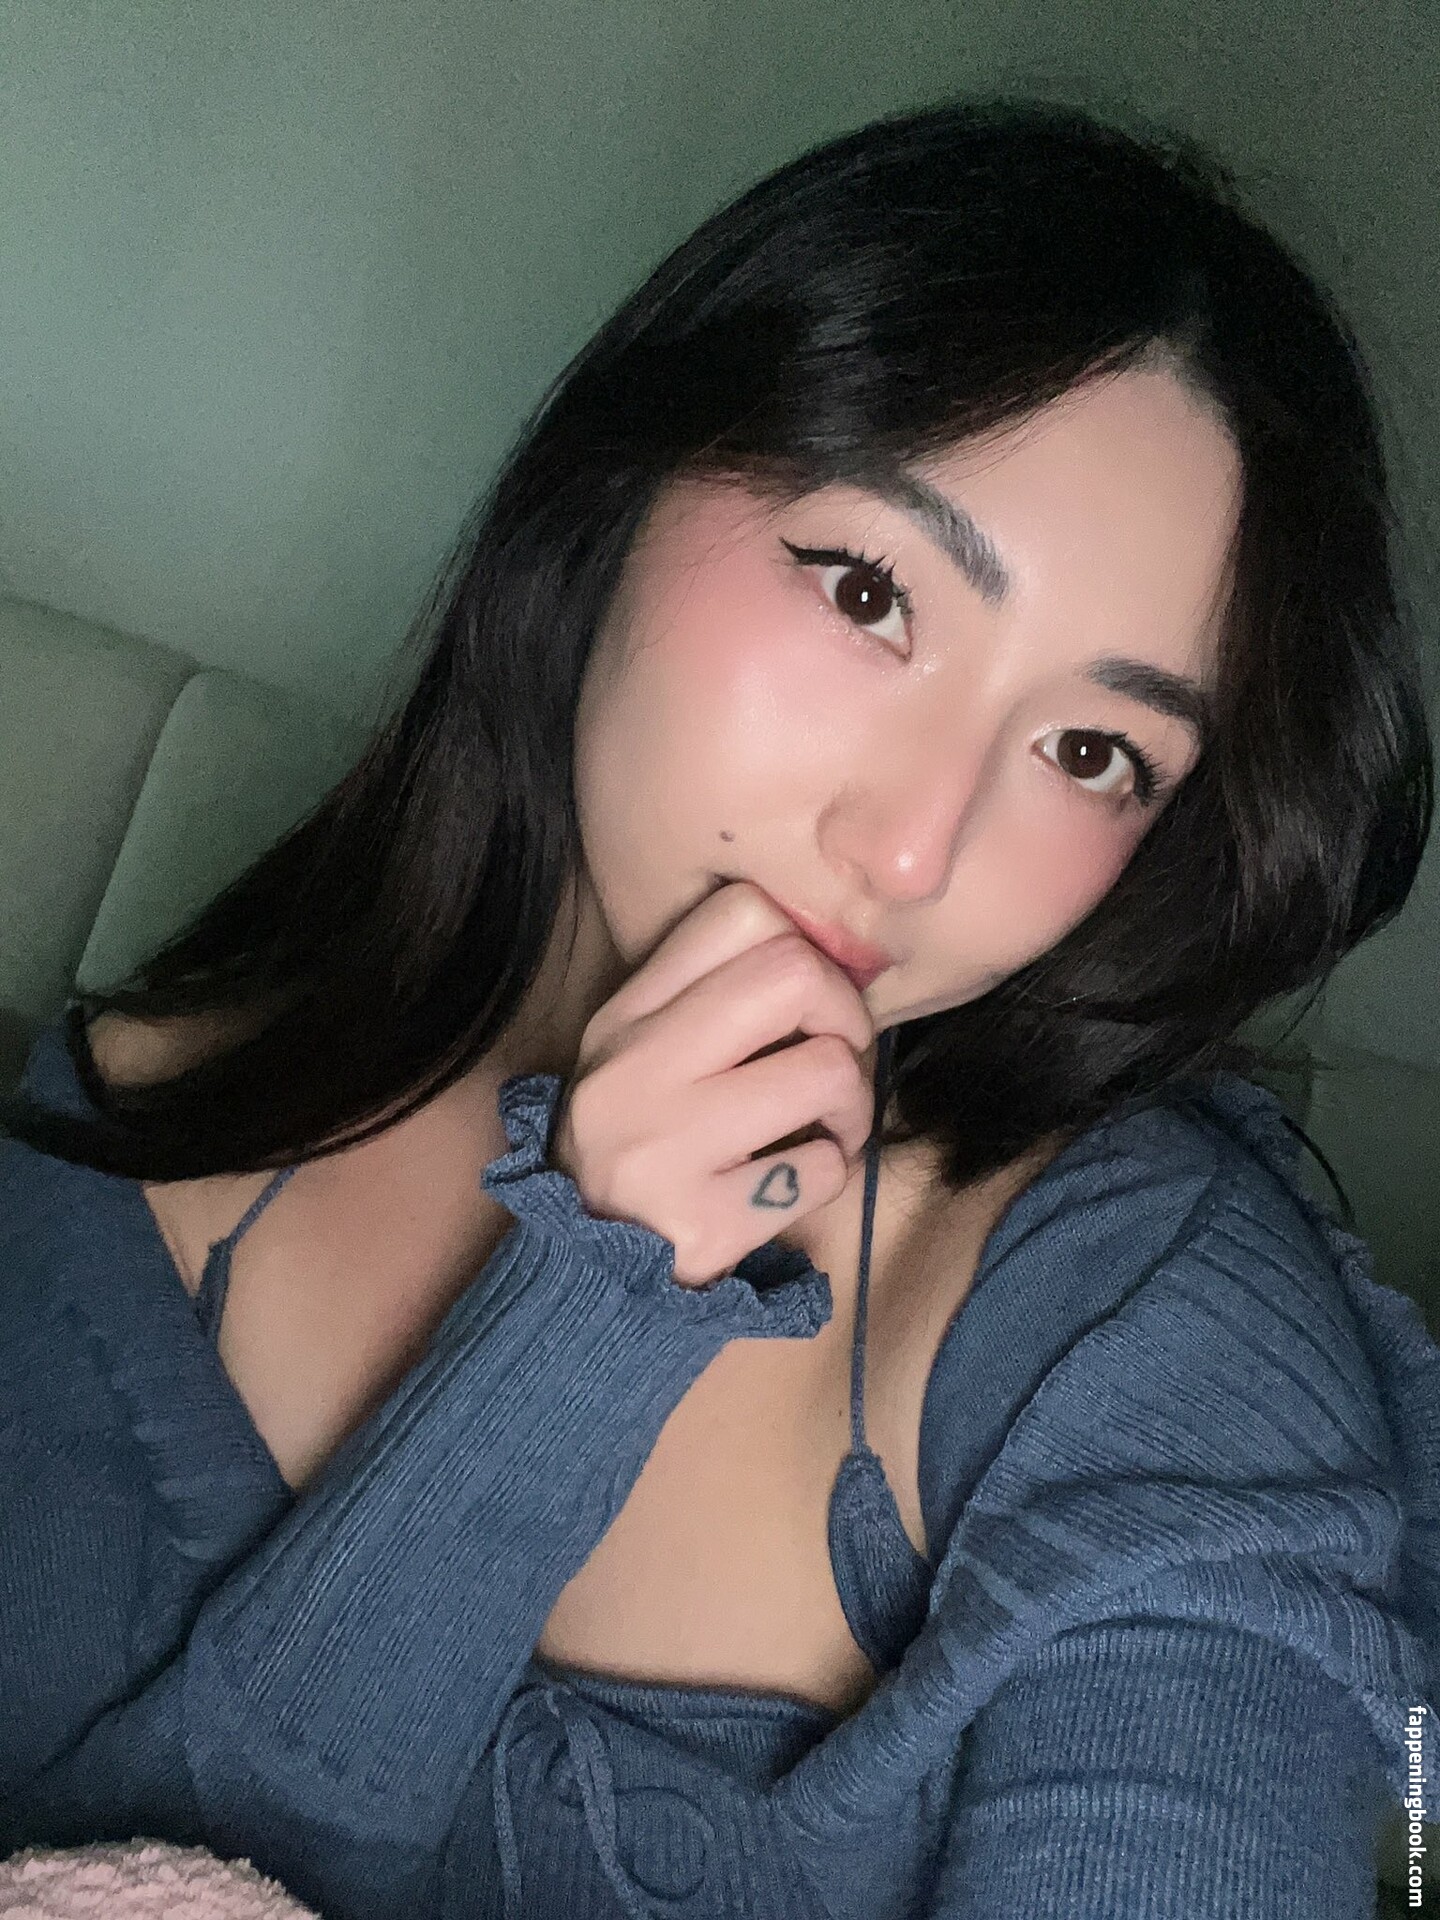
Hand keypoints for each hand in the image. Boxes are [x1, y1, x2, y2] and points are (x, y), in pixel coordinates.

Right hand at [550, 880, 876, 1287]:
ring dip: (852, 1108)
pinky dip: (829, 1175)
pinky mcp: (701, 1223)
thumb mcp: (646, 1056)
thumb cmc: (644, 1148)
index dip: (807, 950)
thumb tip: (832, 964)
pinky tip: (791, 1185)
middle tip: (835, 1065)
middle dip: (847, 1017)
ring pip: (827, 1070)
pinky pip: (823, 1168)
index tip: (809, 1005)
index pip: (742, 913)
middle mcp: (635, 1069)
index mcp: (627, 1014)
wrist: (587, 1274)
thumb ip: (718, 999)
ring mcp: (664, 1147)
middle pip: (793, 974)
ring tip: (824, 1132)